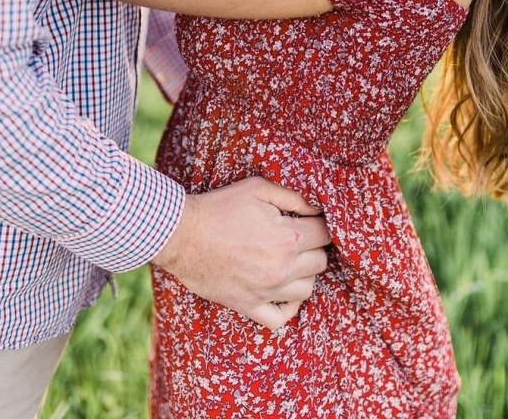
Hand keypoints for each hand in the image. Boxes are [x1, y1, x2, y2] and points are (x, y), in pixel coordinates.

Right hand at [152, 176, 330, 329]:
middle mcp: (282, 268)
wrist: (183, 235)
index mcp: (287, 237)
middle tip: (298, 237)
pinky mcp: (248, 305)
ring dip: (304, 274)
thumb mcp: (258, 188)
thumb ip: (293, 197)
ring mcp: (266, 291)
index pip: (325, 235)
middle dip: (314, 247)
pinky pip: (280, 319)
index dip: (320, 224)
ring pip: (306, 290)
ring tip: (290, 260)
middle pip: (320, 263)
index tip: (310, 220)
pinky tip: (283, 292)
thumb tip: (317, 208)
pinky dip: (288, 308)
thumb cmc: (220, 207)